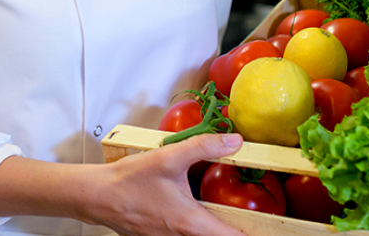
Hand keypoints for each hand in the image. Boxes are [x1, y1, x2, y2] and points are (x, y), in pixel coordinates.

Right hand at [84, 132, 244, 235]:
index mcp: (190, 223)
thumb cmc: (130, 180)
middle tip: (255, 217)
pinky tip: (197, 205)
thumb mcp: (169, 157)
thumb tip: (235, 142)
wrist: (98, 196)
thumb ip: (204, 146)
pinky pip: (187, 234)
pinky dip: (198, 224)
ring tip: (229, 211)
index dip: (251, 235)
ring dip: (215, 226)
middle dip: (235, 228)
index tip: (269, 228)